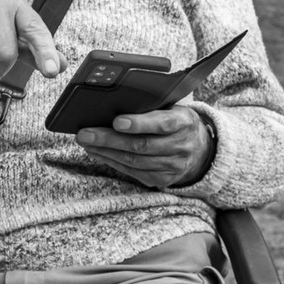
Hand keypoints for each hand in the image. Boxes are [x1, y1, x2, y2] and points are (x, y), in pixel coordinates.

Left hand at [75, 106, 212, 188]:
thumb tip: (113, 103)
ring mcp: (173, 166)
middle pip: (141, 145)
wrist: (198, 148)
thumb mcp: (172, 107)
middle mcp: (181, 146)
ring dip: (106, 152)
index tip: (117, 121)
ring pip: (134, 161)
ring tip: (87, 143)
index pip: (162, 123)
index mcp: (185, 121)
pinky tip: (98, 153)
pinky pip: (133, 172)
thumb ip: (151, 106)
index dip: (140, 123)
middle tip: (85, 134)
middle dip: (109, 139)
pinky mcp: (162, 179)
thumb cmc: (175, 120)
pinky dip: (112, 162)